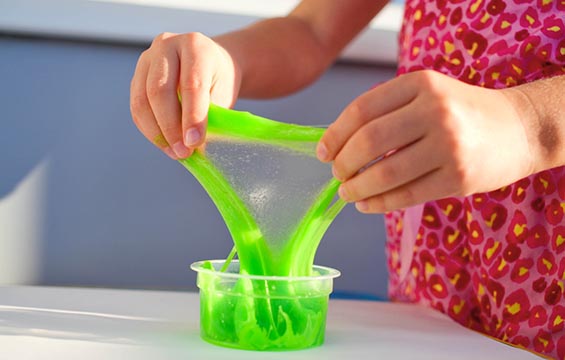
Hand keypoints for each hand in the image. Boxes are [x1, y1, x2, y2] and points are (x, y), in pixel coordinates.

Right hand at [130, 32, 240, 158]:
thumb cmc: (219, 80)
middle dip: (170, 128)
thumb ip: (210, 114)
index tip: (195, 143)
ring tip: (174, 152)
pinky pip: (136, 107)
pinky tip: (164, 144)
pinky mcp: (137, 75)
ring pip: (142, 100)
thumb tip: (194, 145)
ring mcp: (147, 58)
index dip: (192, 117)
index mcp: (195, 46)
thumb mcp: (224, 93)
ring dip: (156, 133)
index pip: (191, 84)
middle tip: (183, 153)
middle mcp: (167, 45)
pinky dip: (149, 130)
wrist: (210, 63)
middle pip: (159, 91)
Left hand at [317, 70, 534, 212]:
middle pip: (369, 141)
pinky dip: (378, 204)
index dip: (335, 135)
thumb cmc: (461, 112)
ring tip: (347, 193)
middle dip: (343, 163)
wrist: (518, 129)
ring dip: (357, 188)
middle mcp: (435, 111)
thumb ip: (386, 111)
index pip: (361, 110)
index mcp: (420, 84)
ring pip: (385, 173)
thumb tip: (336, 144)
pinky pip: (406, 195)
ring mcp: (449, 146)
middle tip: (337, 174)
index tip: (323, 152)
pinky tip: (366, 205)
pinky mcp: (458, 178)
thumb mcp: (426, 94)